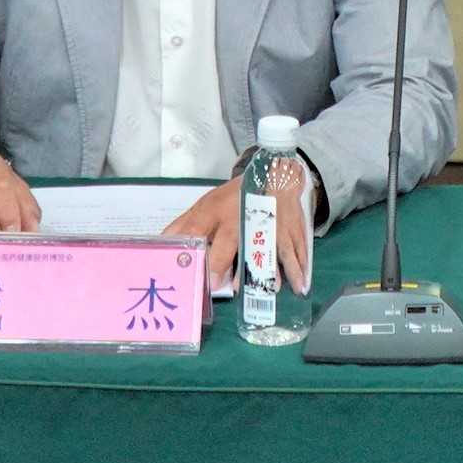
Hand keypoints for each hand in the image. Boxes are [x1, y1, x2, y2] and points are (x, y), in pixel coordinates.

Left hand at [173, 160, 312, 292]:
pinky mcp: (291, 226)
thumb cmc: (235, 196)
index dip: (209, 257)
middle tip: (234, 289)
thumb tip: (161, 242)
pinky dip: (300, 265)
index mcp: (222, 211)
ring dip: (274, 268)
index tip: (209, 280)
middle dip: (238, 264)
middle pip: (243, 240)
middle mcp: (246, 215)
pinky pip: (296, 246)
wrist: (273, 173)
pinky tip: (301, 283)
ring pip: (273, 245)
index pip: (213, 233)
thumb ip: (186, 226)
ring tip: (273, 290)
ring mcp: (272, 220)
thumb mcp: (207, 205)